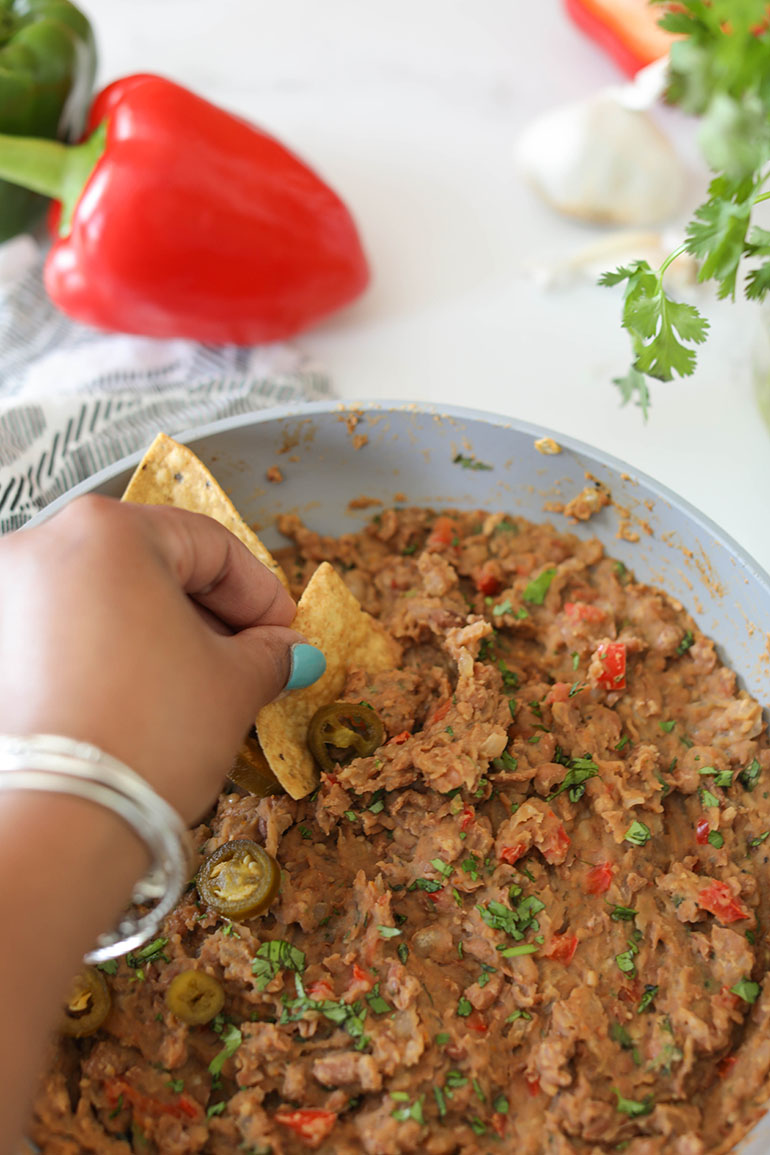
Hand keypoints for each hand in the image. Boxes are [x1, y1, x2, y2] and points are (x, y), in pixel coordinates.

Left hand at [0, 494, 310, 822]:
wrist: (55, 831)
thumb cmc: (147, 738)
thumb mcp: (233, 686)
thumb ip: (268, 653)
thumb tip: (287, 650)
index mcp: (109, 532)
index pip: (210, 545)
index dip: (261, 593)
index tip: (286, 634)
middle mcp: (43, 547)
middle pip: (151, 564)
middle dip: (210, 614)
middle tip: (252, 660)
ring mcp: (5, 599)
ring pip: (105, 599)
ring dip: (160, 634)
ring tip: (200, 687)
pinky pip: (66, 634)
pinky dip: (110, 655)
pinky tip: (143, 700)